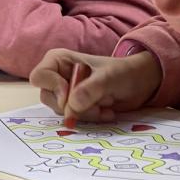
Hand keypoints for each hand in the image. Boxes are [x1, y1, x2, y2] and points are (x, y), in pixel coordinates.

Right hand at [29, 49, 161, 122]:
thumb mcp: (108, 78)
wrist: (140, 83)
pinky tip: (105, 111)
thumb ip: (89, 90)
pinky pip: (73, 118)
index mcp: (58, 60)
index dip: (54, 89)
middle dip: (73, 106)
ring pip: (61, 111)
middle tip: (96, 105)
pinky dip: (90, 118)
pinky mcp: (74, 106)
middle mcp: (57, 76)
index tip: (73, 97)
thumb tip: (70, 106)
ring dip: (85, 113)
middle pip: (48, 97)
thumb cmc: (123, 72)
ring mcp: (64, 92)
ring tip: (104, 107)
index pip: (40, 76)